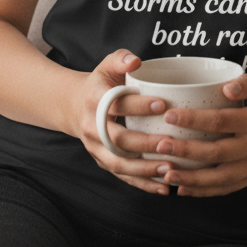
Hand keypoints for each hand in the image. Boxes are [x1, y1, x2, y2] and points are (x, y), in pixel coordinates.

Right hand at [72, 50, 181, 195]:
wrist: (75, 106)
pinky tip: (163, 187)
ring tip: (169, 168)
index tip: (163, 103)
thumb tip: (135, 61)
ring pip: (119, 163)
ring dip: (145, 169)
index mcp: (94, 100)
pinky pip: (122, 176)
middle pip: (118, 139)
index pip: (116, 104)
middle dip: (145, 143)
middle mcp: (92, 127)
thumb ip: (121, 59)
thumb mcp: (107, 65)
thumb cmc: (101, 83)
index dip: (139, 105)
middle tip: (171, 142)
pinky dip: (142, 183)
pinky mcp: (103, 162)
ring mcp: (96, 148)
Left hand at [152, 67, 246, 197]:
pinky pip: (228, 188)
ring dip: (191, 178)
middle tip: (159, 146)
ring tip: (165, 173)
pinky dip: (205, 191)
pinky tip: (183, 188)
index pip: (221, 121)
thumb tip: (226, 89)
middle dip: (186, 151)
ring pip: (220, 178)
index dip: (194, 119)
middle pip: (217, 153)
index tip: (170, 115)